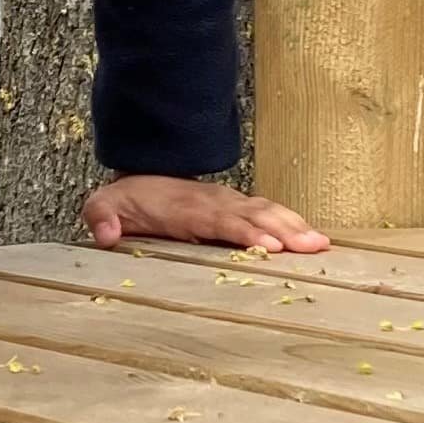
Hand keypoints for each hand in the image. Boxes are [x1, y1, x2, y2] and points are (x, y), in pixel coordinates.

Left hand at [80, 176, 326, 253]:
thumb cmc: (128, 199)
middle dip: (284, 230)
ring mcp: (230, 203)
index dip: (246, 231)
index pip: (220, 220)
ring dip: (295, 226)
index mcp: (186, 208)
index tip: (271, 245)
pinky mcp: (238, 208)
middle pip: (254, 215)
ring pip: (267, 211)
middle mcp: (214, 202)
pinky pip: (269, 213)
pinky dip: (292, 223)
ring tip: (321, 243)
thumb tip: (107, 233)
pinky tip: (312, 237)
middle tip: (312, 247)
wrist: (143, 176)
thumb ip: (102, 216)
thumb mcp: (103, 204)